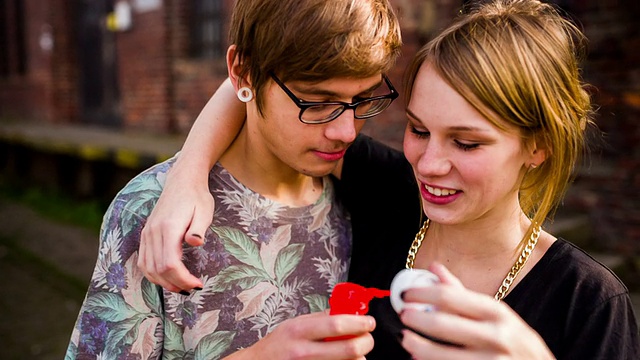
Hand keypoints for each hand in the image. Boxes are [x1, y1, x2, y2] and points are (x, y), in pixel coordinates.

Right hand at [138, 159, 213, 292]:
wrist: (182, 181)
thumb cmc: (198, 197)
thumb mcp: (205, 210)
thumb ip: (199, 227)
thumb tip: (196, 242)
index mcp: (169, 227)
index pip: (170, 263)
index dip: (183, 279)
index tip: (198, 284)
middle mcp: (154, 232)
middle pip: (159, 269)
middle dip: (176, 284)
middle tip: (193, 288)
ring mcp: (147, 233)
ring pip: (148, 268)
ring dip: (164, 282)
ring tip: (182, 287)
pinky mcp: (146, 234)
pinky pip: (143, 261)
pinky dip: (153, 274)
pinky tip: (167, 278)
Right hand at [225, 312, 375, 359]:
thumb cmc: (277, 345)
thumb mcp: (294, 325)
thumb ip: (320, 319)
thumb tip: (349, 312)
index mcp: (299, 330)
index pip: (337, 324)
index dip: (359, 323)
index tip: (369, 322)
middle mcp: (303, 351)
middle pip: (349, 349)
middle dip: (366, 343)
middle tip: (368, 339)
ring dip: (359, 359)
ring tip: (354, 353)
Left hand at [399, 263, 554, 359]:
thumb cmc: (515, 343)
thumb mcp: (497, 315)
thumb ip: (463, 294)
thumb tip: (434, 268)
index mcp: (497, 313)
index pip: (449, 296)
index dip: (421, 293)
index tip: (406, 294)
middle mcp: (496, 336)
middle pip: (441, 325)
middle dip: (414, 319)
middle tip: (403, 315)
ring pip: (440, 355)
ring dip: (417, 346)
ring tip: (406, 339)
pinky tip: (420, 359)